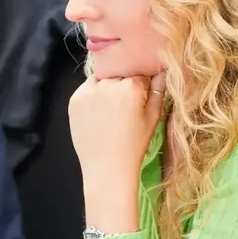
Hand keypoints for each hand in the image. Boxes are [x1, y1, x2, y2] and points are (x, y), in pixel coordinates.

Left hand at [69, 72, 166, 232]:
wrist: (107, 167)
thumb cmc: (134, 145)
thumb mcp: (153, 118)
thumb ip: (159, 90)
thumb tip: (162, 70)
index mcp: (131, 86)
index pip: (139, 75)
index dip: (141, 89)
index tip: (140, 102)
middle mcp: (108, 84)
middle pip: (120, 76)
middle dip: (123, 86)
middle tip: (124, 108)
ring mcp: (88, 91)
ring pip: (102, 80)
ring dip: (107, 89)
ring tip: (110, 112)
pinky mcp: (74, 99)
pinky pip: (87, 89)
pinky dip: (92, 96)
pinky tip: (98, 114)